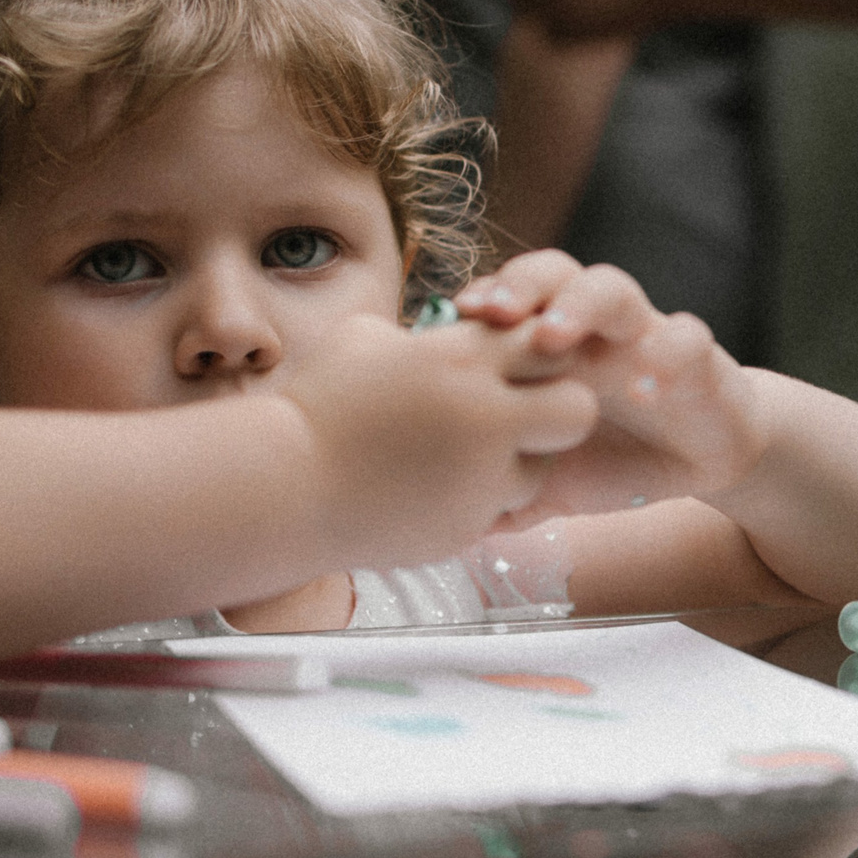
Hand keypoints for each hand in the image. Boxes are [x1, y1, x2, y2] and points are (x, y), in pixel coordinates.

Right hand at [277, 311, 598, 570]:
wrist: (280, 487)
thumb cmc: (314, 403)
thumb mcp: (363, 339)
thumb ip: (421, 334)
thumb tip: (440, 330)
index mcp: (460, 359)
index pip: (550, 344)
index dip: (538, 353)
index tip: (511, 364)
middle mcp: (483, 417)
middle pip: (578, 411)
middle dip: (556, 413)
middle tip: (515, 417)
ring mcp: (479, 479)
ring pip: (542, 471)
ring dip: (516, 465)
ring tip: (458, 460)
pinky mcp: (466, 527)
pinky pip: (498, 511)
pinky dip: (476, 503)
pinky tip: (430, 492)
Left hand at [456, 252, 765, 520]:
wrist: (700, 455)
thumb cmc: (615, 456)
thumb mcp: (553, 481)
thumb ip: (507, 494)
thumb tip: (451, 533)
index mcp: (550, 345)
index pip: (510, 299)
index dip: (480, 301)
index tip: (449, 321)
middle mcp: (592, 327)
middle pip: (553, 273)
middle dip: (521, 285)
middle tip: (495, 313)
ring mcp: (644, 335)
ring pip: (613, 288)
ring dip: (579, 303)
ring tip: (552, 336)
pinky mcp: (699, 358)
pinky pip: (686, 338)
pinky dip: (665, 357)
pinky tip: (644, 391)